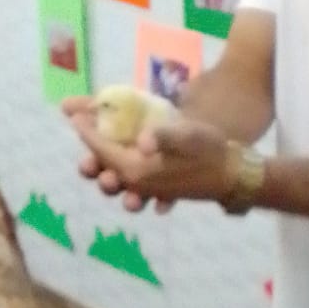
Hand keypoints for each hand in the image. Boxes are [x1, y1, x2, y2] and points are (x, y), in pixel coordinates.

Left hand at [63, 98, 233, 211]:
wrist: (234, 174)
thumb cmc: (209, 150)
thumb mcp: (187, 136)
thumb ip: (162, 136)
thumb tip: (141, 142)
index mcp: (137, 169)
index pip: (101, 148)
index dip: (86, 130)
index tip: (74, 115)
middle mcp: (137, 182)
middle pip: (103, 168)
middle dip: (89, 153)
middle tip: (82, 133)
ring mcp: (148, 189)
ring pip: (116, 180)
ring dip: (103, 171)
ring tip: (94, 159)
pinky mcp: (160, 191)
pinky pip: (135, 186)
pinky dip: (124, 179)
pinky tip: (121, 169)